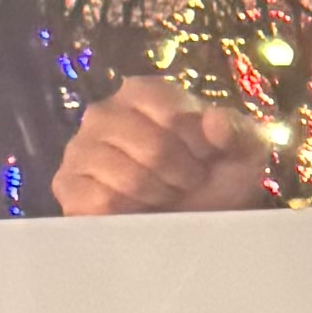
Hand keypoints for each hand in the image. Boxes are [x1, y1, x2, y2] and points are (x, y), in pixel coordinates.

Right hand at [55, 72, 276, 216]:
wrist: (195, 220)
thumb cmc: (216, 176)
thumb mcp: (244, 151)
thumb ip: (239, 131)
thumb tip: (216, 122)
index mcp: (142, 92)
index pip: (173, 113)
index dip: (199, 145)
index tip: (206, 157)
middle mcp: (103, 113)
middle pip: (153, 148)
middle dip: (182, 175)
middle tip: (186, 183)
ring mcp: (79, 149)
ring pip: (127, 177)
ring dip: (158, 196)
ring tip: (163, 195)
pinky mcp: (67, 186)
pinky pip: (99, 201)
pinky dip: (128, 213)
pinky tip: (136, 211)